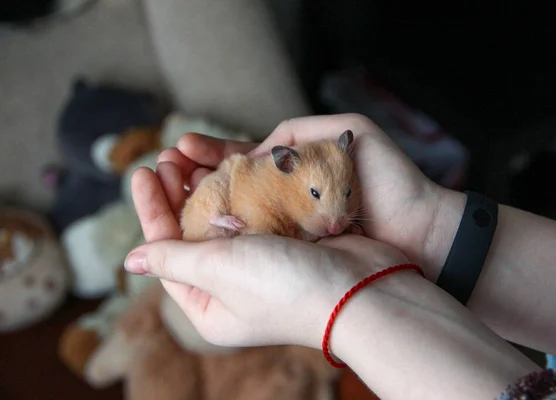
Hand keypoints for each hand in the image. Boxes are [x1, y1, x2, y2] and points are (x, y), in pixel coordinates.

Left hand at [128, 150, 411, 347]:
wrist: (362, 290)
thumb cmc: (285, 288)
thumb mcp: (217, 272)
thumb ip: (172, 259)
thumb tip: (130, 261)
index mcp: (210, 304)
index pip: (166, 253)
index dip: (151, 210)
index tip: (142, 171)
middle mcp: (233, 285)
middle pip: (194, 233)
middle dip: (177, 193)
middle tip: (167, 155)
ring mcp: (264, 263)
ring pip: (224, 218)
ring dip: (207, 185)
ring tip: (190, 152)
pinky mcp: (289, 242)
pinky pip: (254, 212)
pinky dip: (240, 189)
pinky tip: (229, 165)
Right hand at [154, 113, 464, 278]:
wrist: (422, 232)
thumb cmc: (390, 182)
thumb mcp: (346, 134)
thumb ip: (294, 133)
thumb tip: (251, 151)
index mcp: (294, 170)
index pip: (241, 160)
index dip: (209, 155)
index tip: (179, 148)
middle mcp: (285, 203)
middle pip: (229, 189)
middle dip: (192, 179)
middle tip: (160, 170)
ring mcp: (287, 233)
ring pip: (233, 217)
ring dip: (199, 204)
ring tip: (166, 191)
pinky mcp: (292, 259)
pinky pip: (251, 246)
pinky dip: (224, 236)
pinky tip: (197, 226)